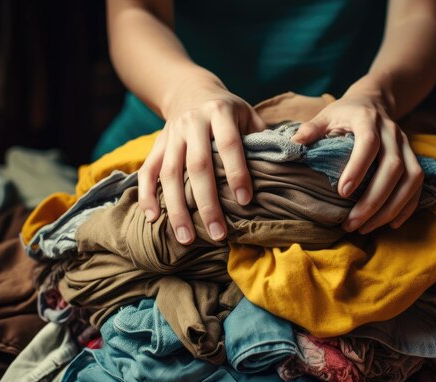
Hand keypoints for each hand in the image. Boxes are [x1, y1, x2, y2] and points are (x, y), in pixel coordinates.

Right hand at [138, 77, 265, 243]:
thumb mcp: (248, 113)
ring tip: (186, 238)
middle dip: (207, 203)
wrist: (190, 89)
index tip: (245, 201)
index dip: (237, 172)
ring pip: (170, 173)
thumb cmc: (228, 110)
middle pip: (197, 165)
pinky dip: (147, 195)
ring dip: (177, 208)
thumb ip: (262, 136)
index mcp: (220, 112)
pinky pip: (148, 171)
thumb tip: (287, 163)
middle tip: (217, 234)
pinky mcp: (157, 145)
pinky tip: (153, 219)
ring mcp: (171, 134)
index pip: (229, 144)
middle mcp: (193, 122)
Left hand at [291, 91, 423, 232]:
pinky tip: (390, 223)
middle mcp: (392, 133)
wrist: (374, 103)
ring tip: (367, 227)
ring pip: (411, 179)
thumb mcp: (327, 115)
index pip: (369, 144)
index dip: (358, 168)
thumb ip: (312, 128)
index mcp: (368, 120)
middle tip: (352, 223)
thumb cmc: (345, 114)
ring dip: (391, 208)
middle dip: (374, 200)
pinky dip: (407, 206)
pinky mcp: (414, 158)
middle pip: (393, 168)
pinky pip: (418, 185)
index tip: (342, 193)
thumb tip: (295, 142)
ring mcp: (406, 146)